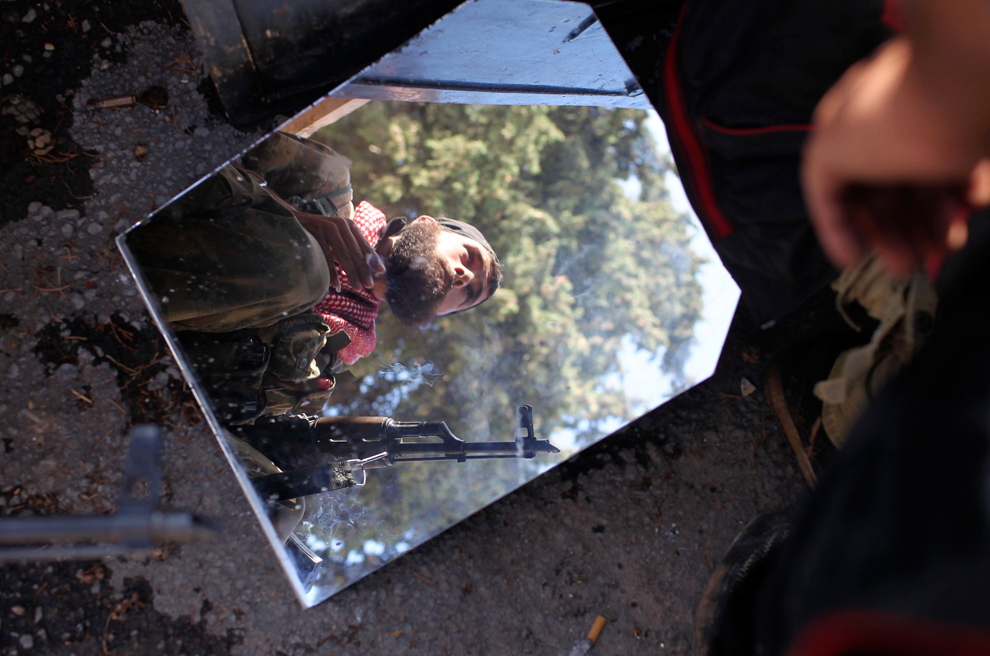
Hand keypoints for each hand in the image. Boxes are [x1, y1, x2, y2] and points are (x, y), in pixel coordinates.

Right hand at [295, 212, 385, 291]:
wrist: (297, 221)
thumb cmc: (323, 236)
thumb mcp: (340, 240)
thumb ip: (354, 251)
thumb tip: (372, 269)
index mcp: (350, 226)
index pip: (364, 245)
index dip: (373, 259)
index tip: (381, 272)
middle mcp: (341, 225)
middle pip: (355, 251)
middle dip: (363, 269)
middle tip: (369, 285)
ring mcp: (328, 228)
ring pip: (343, 254)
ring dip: (351, 272)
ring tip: (357, 286)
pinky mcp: (316, 233)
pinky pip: (326, 256)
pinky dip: (332, 271)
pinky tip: (336, 284)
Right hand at [802, 37, 989, 274]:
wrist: (960, 84)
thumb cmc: (887, 122)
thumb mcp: (828, 156)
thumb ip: (822, 189)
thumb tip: (835, 215)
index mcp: (844, 129)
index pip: (838, 188)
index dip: (843, 228)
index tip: (854, 260)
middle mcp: (883, 128)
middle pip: (885, 195)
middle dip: (894, 235)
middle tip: (906, 267)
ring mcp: (929, 129)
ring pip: (926, 189)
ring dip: (933, 224)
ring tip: (946, 247)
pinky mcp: (969, 133)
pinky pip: (966, 172)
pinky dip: (969, 194)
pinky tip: (973, 205)